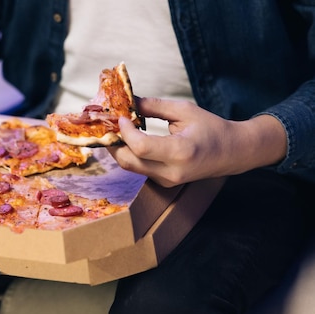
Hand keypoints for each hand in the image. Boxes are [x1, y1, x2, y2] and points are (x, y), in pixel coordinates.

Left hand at [110, 97, 286, 186]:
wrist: (232, 153)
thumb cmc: (211, 128)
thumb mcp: (185, 110)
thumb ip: (154, 106)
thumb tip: (129, 101)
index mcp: (180, 152)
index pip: (140, 146)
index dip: (125, 132)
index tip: (121, 117)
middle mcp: (171, 172)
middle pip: (128, 161)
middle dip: (114, 143)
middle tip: (110, 125)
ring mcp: (166, 181)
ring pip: (131, 167)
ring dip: (119, 149)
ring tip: (117, 130)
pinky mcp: (163, 183)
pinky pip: (139, 169)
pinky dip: (130, 154)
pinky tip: (129, 140)